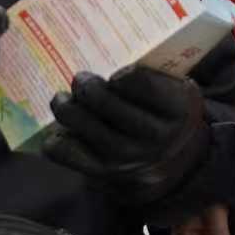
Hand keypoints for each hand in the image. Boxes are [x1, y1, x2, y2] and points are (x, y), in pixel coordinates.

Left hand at [42, 66, 208, 207]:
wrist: (179, 166)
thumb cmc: (169, 116)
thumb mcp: (179, 90)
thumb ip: (153, 74)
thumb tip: (105, 60)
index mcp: (177, 108)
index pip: (138, 82)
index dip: (120, 75)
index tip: (116, 77)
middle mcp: (154, 136)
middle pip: (103, 101)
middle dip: (85, 85)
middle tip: (81, 79)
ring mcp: (128, 158)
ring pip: (83, 124)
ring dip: (66, 107)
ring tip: (63, 99)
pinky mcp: (105, 174)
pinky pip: (66, 152)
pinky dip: (56, 138)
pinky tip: (62, 129)